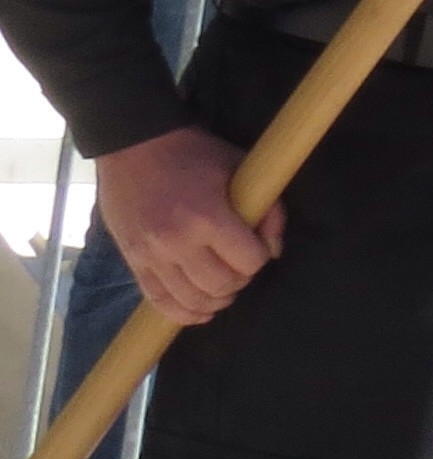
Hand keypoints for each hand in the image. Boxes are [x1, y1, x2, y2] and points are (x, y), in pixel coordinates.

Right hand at [93, 125, 280, 327]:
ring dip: (216, 299)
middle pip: (222, 285)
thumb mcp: (240, 169)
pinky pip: (158, 300)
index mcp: (207, 217)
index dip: (260, 257)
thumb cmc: (193, 154)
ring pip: (191, 299)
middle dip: (240, 280)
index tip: (257, 247)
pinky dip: (182, 313)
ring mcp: (150, 254)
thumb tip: (274, 251)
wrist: (133, 145)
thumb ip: (268, 209)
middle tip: (240, 266)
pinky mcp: (132, 260)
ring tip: (224, 288)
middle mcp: (176, 241)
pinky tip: (200, 312)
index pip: (249, 261)